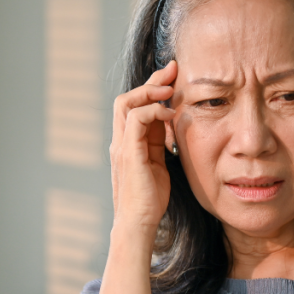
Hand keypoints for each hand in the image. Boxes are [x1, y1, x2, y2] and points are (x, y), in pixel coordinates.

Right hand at [109, 60, 177, 234]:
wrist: (139, 223)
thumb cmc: (150, 199)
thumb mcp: (158, 163)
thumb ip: (160, 142)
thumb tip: (173, 124)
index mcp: (127, 142)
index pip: (134, 105)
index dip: (152, 88)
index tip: (173, 76)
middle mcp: (120, 140)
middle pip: (127, 98)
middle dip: (151, 81)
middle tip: (173, 70)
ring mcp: (121, 146)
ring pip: (126, 103)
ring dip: (150, 91)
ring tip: (171, 89)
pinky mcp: (129, 153)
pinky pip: (136, 120)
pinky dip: (153, 111)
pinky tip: (170, 114)